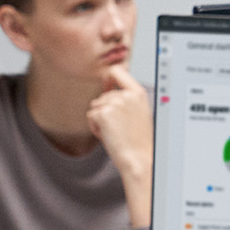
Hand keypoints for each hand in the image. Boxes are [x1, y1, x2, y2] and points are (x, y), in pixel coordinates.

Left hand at [87, 64, 153, 228]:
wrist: (138, 159)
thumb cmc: (138, 141)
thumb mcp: (137, 113)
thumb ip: (125, 98)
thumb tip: (107, 84)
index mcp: (138, 93)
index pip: (118, 71)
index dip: (109, 77)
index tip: (106, 84)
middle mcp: (126, 95)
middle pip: (103, 95)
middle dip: (105, 111)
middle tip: (119, 128)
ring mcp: (114, 103)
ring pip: (95, 106)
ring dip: (100, 120)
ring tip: (115, 133)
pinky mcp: (103, 113)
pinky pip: (90, 116)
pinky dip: (95, 128)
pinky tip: (108, 136)